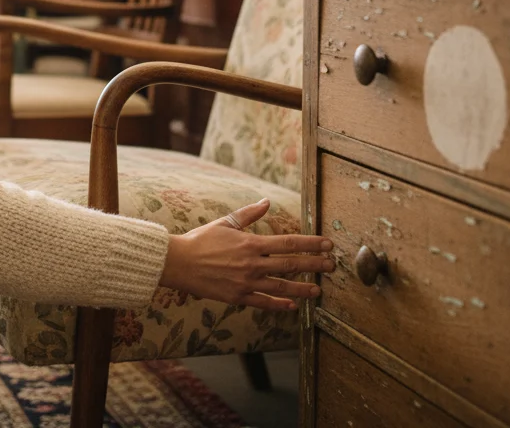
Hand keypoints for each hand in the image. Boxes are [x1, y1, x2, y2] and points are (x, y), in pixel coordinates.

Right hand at [158, 199, 334, 311]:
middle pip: (290, 265)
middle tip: (332, 266)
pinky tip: (293, 306)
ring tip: (318, 289)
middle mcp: (252, 264)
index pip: (288, 243)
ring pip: (281, 286)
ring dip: (302, 288)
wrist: (178, 263)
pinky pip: (263, 302)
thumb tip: (267, 202)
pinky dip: (279, 304)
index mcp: (251, 243)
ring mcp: (246, 282)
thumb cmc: (200, 240)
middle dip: (314, 265)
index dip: (310, 243)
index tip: (327, 244)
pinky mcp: (237, 297)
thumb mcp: (225, 223)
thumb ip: (249, 214)